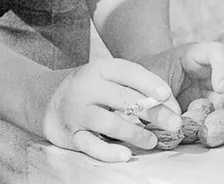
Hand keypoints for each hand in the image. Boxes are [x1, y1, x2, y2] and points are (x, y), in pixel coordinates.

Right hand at [41, 58, 182, 161]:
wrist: (48, 100)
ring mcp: (77, 111)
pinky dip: (108, 152)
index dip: (148, 82)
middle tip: (174, 124)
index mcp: (100, 69)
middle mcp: (87, 87)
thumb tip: (171, 107)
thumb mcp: (108, 79)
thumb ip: (135, 88)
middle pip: (122, 98)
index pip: (126, 71)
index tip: (167, 94)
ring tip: (153, 141)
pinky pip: (90, 145)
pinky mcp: (71, 134)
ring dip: (133, 132)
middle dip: (151, 112)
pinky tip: (126, 154)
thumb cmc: (92, 90)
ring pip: (107, 122)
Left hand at [138, 42, 223, 113]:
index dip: (223, 67)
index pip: (218, 51)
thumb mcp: (147, 86)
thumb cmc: (146, 80)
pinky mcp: (223, 100)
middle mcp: (213, 65)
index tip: (220, 89)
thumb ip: (160, 100)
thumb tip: (178, 121)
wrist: (145, 89)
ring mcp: (222, 81)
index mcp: (195, 54)